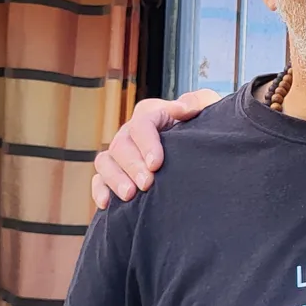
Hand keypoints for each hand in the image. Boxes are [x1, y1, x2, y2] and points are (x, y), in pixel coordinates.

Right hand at [92, 91, 219, 207]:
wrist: (196, 149)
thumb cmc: (201, 128)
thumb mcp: (206, 109)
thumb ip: (198, 102)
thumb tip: (184, 108)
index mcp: (151, 114)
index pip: (142, 124)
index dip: (147, 144)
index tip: (156, 164)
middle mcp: (130, 132)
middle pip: (121, 145)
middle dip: (132, 166)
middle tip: (146, 184)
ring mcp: (119, 154)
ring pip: (105, 162)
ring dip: (115, 179)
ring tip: (130, 195)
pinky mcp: (113, 173)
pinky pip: (98, 180)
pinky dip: (100, 190)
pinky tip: (107, 204)